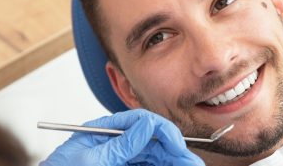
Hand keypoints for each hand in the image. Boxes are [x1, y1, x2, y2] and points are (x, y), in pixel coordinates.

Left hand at [40, 109, 203, 165]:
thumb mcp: (91, 159)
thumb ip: (120, 144)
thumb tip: (145, 126)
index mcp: (102, 133)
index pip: (138, 122)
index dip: (160, 131)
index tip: (176, 143)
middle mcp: (113, 145)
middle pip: (150, 142)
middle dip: (173, 149)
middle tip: (191, 161)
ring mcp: (118, 161)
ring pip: (153, 158)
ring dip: (172, 160)